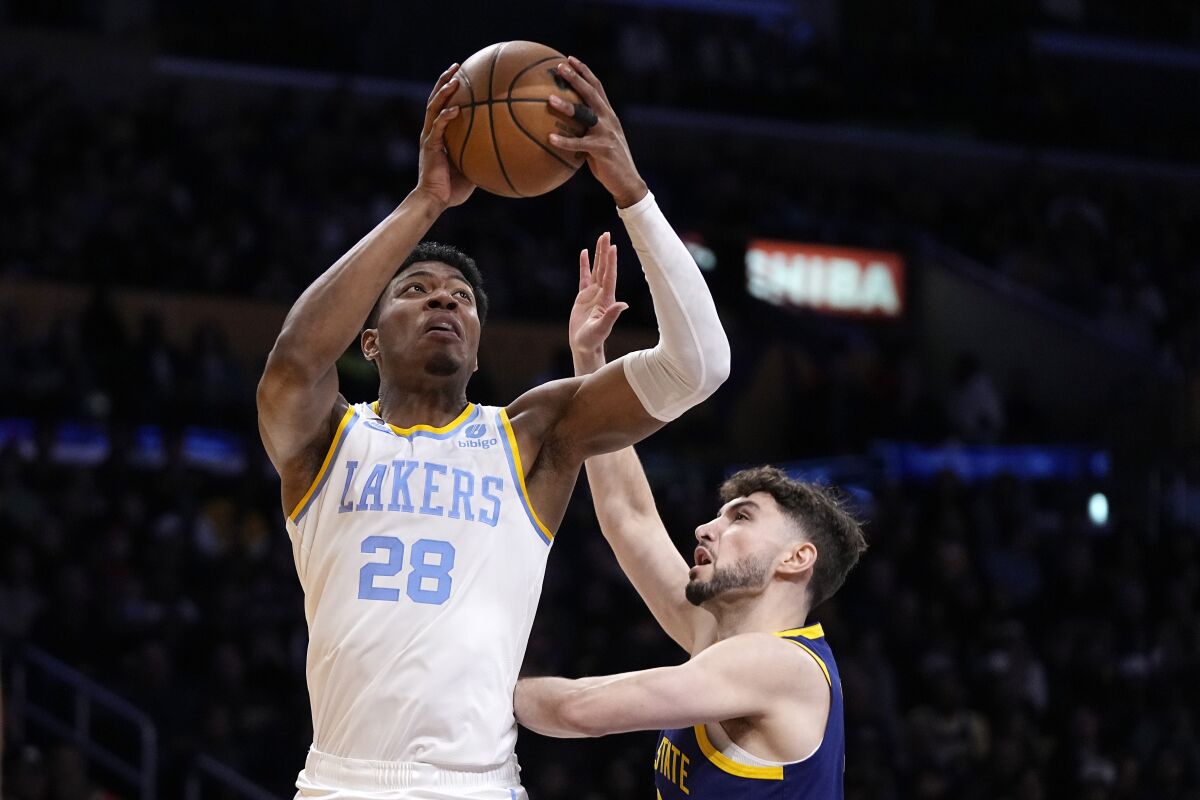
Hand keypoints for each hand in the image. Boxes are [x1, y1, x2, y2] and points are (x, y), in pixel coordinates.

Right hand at [416, 64, 474, 208]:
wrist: (435, 201)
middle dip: (445, 81)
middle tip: (456, 66)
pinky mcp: (430, 147)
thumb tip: (505, 150)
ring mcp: (429, 138)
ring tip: (454, 79)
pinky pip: (438, 128)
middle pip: (435, 100)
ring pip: (434, 108)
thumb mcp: (472, 168)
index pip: (443, 106)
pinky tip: (456, 109)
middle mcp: (432, 132)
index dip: (450, 91)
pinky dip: (446, 117)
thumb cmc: (453, 189)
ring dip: (443, 93)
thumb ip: (482, 155)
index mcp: (439, 135)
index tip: (462, 75)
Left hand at [547, 57, 647, 208]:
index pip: (597, 86)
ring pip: (586, 115)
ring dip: (568, 106)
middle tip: (560, 67)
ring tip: (550, 99)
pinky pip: (580, 144)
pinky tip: (550, 138)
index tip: (569, 58)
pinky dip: (564, 141)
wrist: (627, 181)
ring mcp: (607, 134)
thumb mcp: (599, 140)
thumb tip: (560, 125)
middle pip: (592, 93)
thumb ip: (585, 129)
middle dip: (576, 78)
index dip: (584, 71)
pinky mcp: (603, 150)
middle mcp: (609, 119)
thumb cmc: (608, 162)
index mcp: (608, 115)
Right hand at [569, 231, 627, 374]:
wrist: (584, 346)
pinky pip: (584, 277)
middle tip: (606, 234)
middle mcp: (602, 293)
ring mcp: (593, 294)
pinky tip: (585, 253)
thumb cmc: (592, 340)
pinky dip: (585, 265)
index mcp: (607, 299)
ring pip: (596, 269)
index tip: (613, 247)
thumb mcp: (601, 328)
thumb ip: (611, 316)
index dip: (611, 261)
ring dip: (598, 254)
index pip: (609, 276)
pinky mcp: (584, 296)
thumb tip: (624, 305)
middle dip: (605, 251)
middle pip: (604, 268)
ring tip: (600, 238)